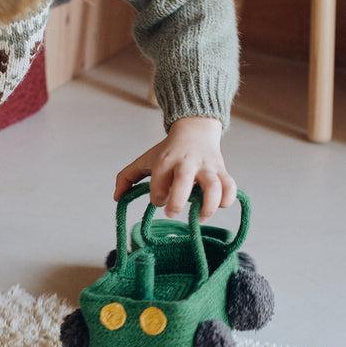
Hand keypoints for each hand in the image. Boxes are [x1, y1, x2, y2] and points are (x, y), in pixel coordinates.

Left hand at [113, 116, 236, 221]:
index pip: (158, 182)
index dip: (157, 196)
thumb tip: (116, 198)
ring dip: (207, 205)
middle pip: (184, 180)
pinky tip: (219, 207)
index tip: (159, 200)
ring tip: (199, 217)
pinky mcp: (222, 171)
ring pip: (213, 185)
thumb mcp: (145, 159)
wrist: (195, 129)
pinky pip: (230, 186)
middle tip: (172, 212)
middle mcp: (187, 163)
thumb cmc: (167, 151)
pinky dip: (227, 199)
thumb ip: (127, 177)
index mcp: (166, 161)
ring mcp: (207, 167)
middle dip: (178, 200)